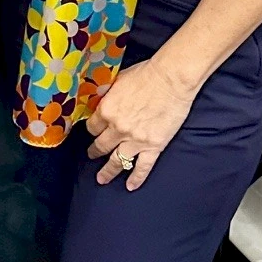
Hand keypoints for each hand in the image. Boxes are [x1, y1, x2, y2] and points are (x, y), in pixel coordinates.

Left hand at [85, 58, 196, 189]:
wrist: (170, 80)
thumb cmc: (145, 74)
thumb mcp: (117, 81)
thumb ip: (108, 95)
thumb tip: (102, 100)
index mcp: (106, 110)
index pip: (92, 127)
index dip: (92, 130)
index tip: (93, 132)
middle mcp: (117, 128)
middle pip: (101, 145)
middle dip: (94, 152)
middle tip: (90, 156)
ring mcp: (135, 140)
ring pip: (117, 161)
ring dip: (108, 171)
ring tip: (101, 178)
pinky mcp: (153, 147)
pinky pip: (142, 168)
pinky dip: (136, 179)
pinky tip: (130, 187)